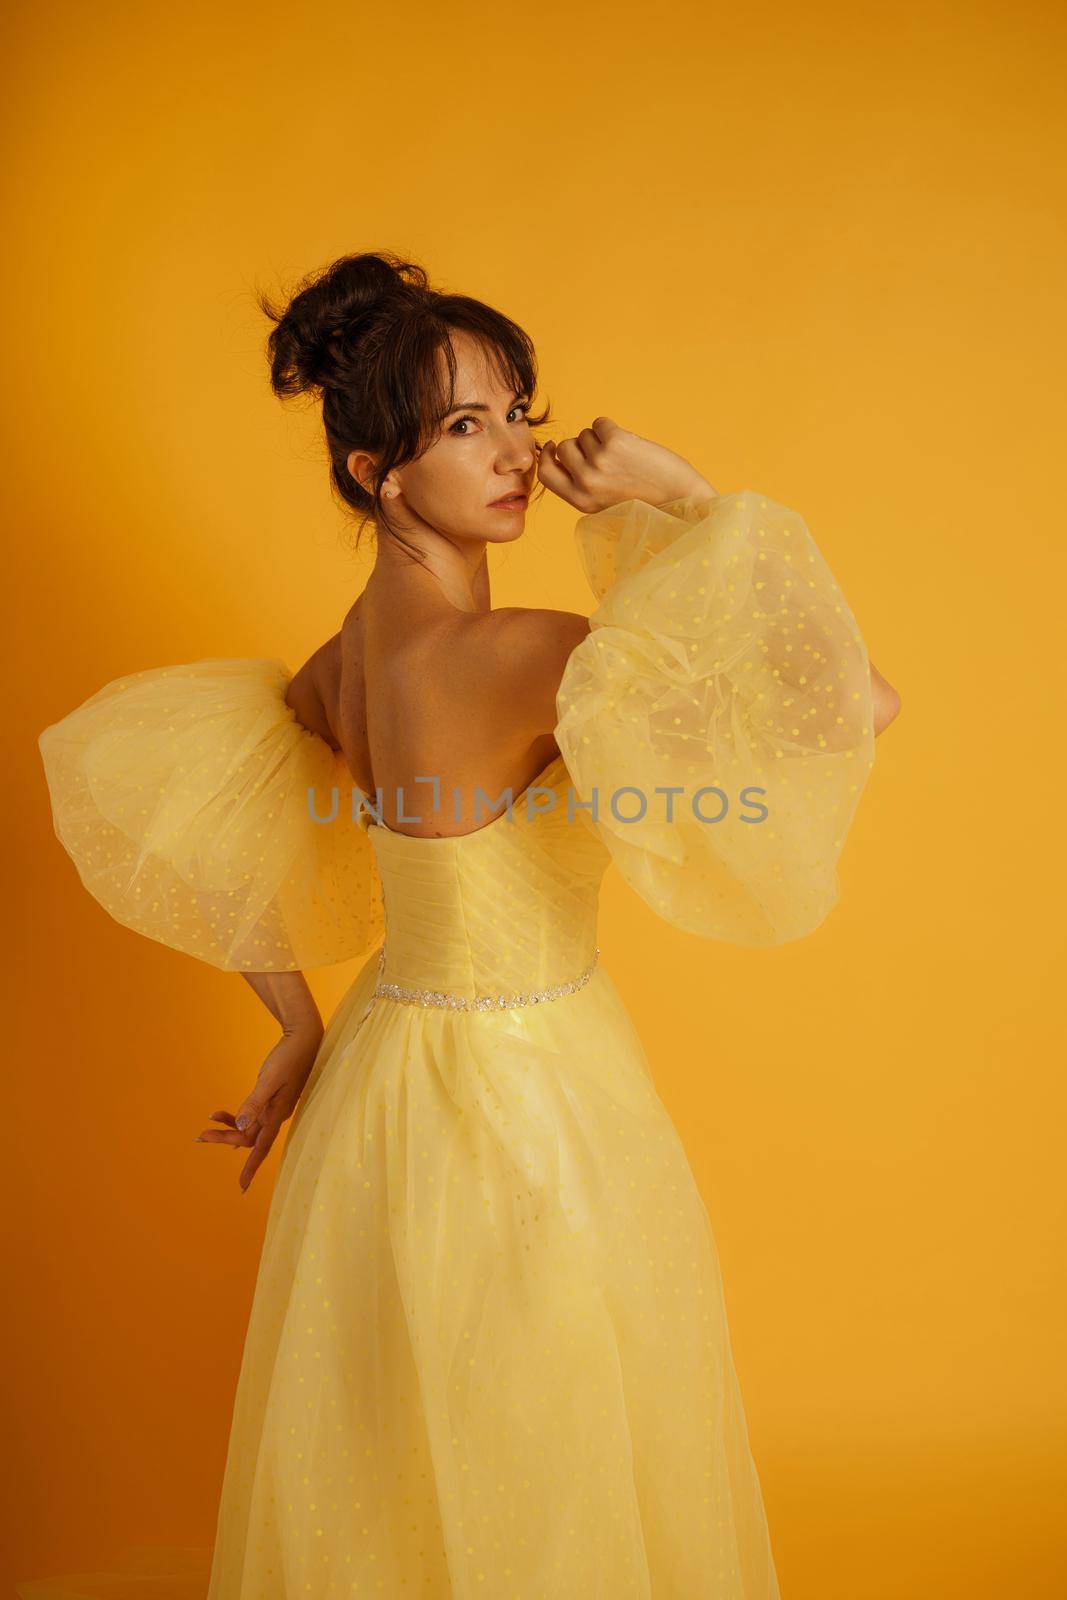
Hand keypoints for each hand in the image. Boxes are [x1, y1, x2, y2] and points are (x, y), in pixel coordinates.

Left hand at [195, 1022, 323, 1193]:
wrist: (304, 1038)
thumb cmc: (289, 1058)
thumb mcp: (270, 1079)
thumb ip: (255, 1103)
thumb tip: (241, 1127)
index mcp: (277, 1114)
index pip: (261, 1147)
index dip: (251, 1168)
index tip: (241, 1187)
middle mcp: (276, 1115)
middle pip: (249, 1137)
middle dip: (225, 1139)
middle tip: (200, 1136)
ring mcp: (274, 1107)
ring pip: (249, 1127)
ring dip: (228, 1128)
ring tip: (206, 1126)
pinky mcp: (272, 1097)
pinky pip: (252, 1115)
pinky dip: (236, 1116)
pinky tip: (222, 1115)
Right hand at [535, 416, 713, 513]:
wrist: (680, 500)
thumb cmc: (643, 501)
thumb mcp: (603, 503)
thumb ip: (581, 485)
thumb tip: (560, 452)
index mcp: (580, 500)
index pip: (545, 473)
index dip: (546, 456)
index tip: (551, 447)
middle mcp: (585, 482)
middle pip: (565, 447)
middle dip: (581, 446)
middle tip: (605, 455)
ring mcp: (599, 461)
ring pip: (585, 434)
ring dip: (601, 438)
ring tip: (624, 456)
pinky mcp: (616, 442)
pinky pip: (600, 423)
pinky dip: (611, 427)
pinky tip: (630, 444)